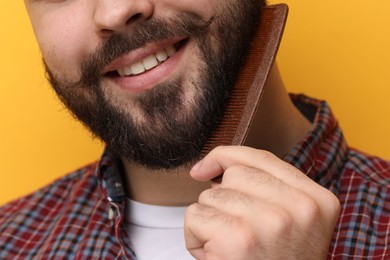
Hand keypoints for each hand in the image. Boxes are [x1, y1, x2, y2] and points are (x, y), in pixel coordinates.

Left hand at [185, 146, 339, 259]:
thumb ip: (263, 188)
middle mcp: (301, 207)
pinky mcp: (240, 239)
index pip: (261, 157)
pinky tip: (216, 256)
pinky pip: (196, 215)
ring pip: (211, 195)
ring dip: (209, 221)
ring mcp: (272, 221)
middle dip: (223, 200)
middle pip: (234, 175)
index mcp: (318, 199)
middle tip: (238, 233)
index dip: (226, 156)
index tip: (203, 168)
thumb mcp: (287, 221)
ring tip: (230, 248)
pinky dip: (195, 236)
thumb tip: (206, 169)